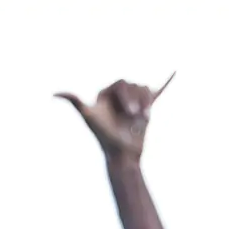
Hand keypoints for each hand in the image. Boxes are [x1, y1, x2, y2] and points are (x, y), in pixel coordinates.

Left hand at [56, 73, 174, 160]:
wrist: (123, 156)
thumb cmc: (105, 137)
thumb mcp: (90, 116)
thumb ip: (75, 102)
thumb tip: (54, 93)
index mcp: (105, 94)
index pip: (121, 83)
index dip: (126, 96)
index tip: (128, 113)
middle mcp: (118, 97)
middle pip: (134, 85)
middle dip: (136, 100)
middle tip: (135, 118)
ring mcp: (133, 102)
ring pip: (145, 89)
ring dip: (146, 103)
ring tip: (144, 119)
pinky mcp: (145, 109)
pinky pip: (157, 91)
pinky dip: (166, 81)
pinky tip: (174, 72)